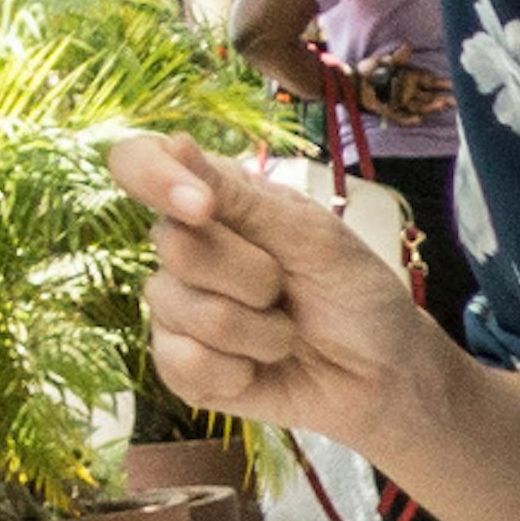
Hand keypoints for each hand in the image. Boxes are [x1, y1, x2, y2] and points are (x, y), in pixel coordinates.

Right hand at [110, 135, 441, 442]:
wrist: (379, 378)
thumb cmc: (355, 295)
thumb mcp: (313, 238)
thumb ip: (242, 200)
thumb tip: (174, 142)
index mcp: (216, 199)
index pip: (140, 163)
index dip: (154, 177)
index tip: (202, 208)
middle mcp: (188, 248)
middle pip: (174, 246)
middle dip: (248, 276)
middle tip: (287, 288)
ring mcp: (179, 309)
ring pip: (179, 310)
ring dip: (254, 332)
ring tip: (284, 334)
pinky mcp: (181, 366)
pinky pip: (180, 365)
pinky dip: (234, 373)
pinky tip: (258, 371)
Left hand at [357, 56, 455, 129]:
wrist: (354, 82)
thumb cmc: (370, 70)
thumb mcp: (385, 61)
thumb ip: (398, 57)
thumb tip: (408, 46)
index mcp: (410, 78)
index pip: (430, 81)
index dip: (442, 83)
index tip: (455, 83)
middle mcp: (408, 92)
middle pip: (429, 97)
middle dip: (442, 98)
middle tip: (455, 100)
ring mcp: (399, 103)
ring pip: (419, 107)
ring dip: (431, 107)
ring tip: (442, 105)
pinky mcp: (390, 111)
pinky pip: (402, 117)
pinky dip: (410, 119)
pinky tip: (419, 119)